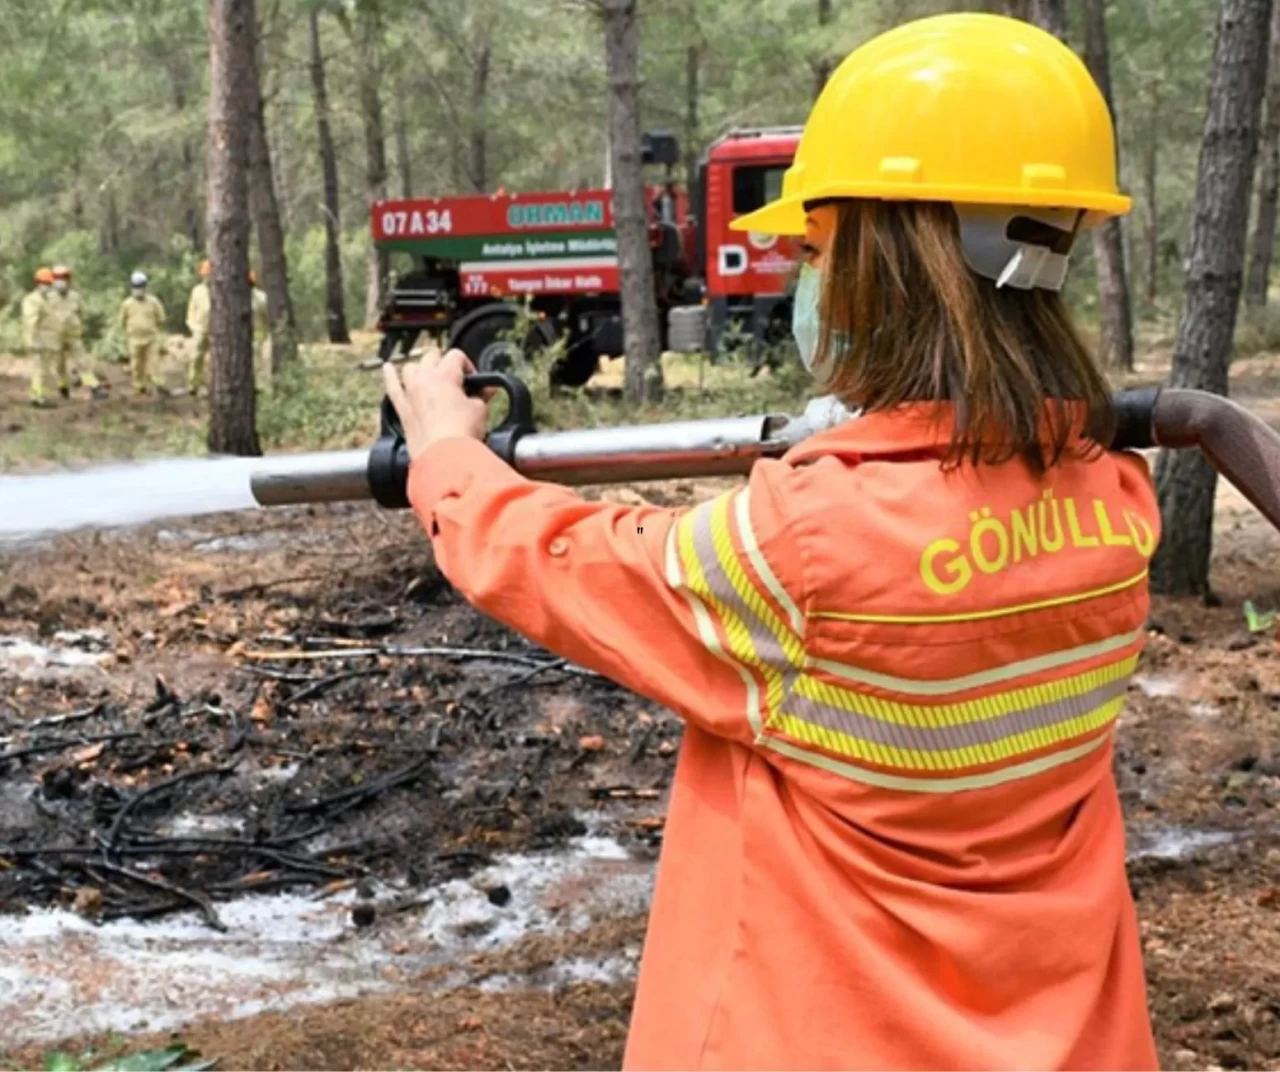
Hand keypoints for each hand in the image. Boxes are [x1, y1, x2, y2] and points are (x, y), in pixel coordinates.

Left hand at [382, 346, 487, 461]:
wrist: (444, 458)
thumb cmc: (460, 435)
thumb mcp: (480, 410)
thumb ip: (481, 396)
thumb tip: (486, 390)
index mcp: (445, 375)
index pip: (456, 356)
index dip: (467, 365)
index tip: (473, 380)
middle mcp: (424, 380)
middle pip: (432, 358)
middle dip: (444, 364)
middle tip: (455, 379)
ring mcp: (411, 394)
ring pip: (410, 368)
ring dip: (420, 369)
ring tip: (429, 375)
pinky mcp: (403, 411)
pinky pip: (392, 387)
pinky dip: (390, 376)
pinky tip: (388, 368)